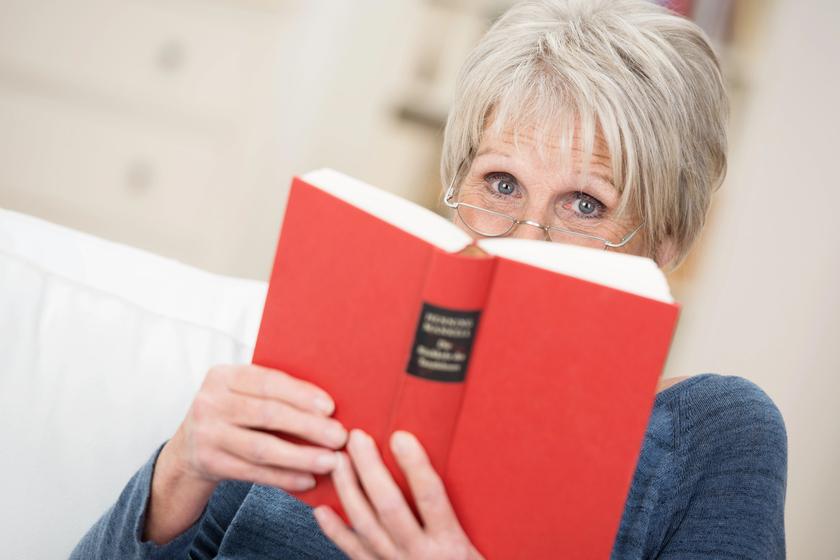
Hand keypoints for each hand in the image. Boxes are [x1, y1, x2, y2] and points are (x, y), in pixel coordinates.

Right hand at [145, 364, 346, 543]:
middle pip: (267, 414)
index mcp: (222, 376)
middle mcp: (209, 402)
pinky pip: (254, 472)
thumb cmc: (231, 414)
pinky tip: (308, 480)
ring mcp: (206, 434)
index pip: (267, 382)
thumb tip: (328, 407)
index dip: (300, 394)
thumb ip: (273, 393)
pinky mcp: (209, 463)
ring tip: (330, 461)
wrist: (188, 448)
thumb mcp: (241, 393)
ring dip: (301, 456)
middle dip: (308, 426)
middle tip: (339, 437)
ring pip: (261, 447)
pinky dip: (284, 477)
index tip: (330, 407)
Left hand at [315, 430, 483, 559]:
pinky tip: (321, 511)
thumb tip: (448, 476)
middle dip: (370, 470)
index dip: (415, 466)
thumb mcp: (479, 550)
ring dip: (349, 491)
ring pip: (366, 526)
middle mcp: (421, 556)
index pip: (431, 498)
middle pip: (389, 507)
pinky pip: (355, 554)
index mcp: (452, 546)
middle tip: (358, 438)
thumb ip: (460, 518)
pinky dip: (336, 533)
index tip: (401, 437)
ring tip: (338, 461)